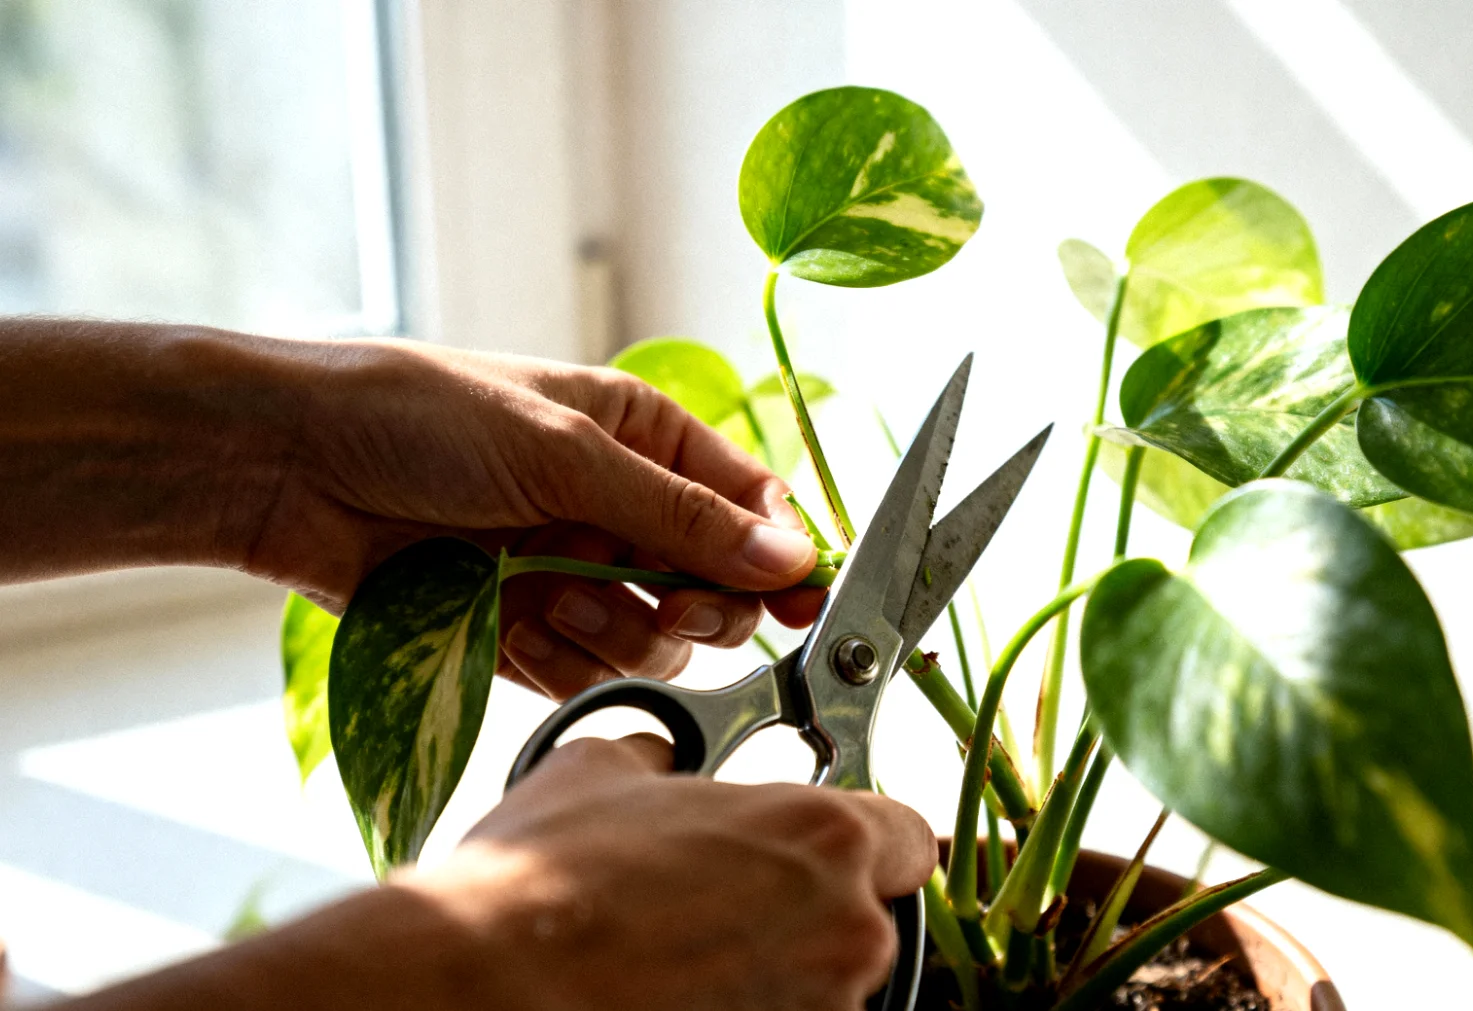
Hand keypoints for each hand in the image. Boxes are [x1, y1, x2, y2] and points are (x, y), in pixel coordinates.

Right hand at [59, 738, 937, 1010]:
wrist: (479, 986)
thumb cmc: (540, 880)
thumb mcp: (602, 770)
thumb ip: (666, 761)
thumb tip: (662, 758)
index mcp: (822, 834)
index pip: (907, 833)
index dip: (864, 836)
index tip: (823, 845)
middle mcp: (844, 926)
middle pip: (868, 912)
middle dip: (809, 906)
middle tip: (725, 902)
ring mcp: (817, 1007)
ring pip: (826, 978)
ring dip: (774, 964)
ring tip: (679, 954)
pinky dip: (745, 1005)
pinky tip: (672, 992)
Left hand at [245, 338, 826, 697]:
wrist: (286, 467)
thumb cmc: (420, 419)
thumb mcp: (567, 453)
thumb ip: (681, 517)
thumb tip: (791, 555)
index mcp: (641, 437)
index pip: (748, 504)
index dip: (779, 556)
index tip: (803, 603)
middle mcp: (615, 508)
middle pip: (712, 588)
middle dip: (696, 606)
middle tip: (671, 607)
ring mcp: (568, 573)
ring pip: (650, 644)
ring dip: (612, 633)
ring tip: (550, 600)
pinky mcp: (519, 632)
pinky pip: (581, 675)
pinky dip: (556, 664)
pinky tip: (510, 626)